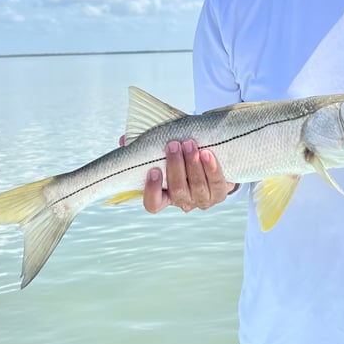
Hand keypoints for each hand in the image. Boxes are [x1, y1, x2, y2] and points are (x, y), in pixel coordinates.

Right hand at [119, 135, 236, 213]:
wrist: (213, 159)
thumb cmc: (181, 157)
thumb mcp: (162, 152)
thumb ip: (143, 147)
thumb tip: (124, 139)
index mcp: (165, 196)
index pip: (153, 204)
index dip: (152, 190)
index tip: (153, 170)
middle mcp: (183, 202)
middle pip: (178, 190)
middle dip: (175, 167)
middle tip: (173, 145)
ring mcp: (202, 200)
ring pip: (197, 186)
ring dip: (192, 164)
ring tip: (189, 144)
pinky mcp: (220, 194)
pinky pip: (217, 183)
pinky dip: (212, 168)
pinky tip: (206, 153)